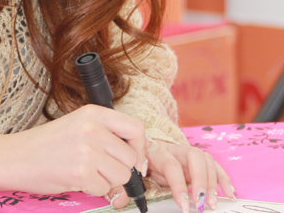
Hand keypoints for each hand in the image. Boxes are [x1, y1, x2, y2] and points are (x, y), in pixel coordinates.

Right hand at [0, 105, 147, 197]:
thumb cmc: (47, 144)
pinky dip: (93, 190)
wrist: (16, 157)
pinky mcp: (81, 171)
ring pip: (121, 176)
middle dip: (121, 170)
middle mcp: (93, 128)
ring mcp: (87, 149)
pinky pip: (104, 189)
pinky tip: (76, 179)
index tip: (134, 159)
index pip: (136, 128)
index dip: (140, 147)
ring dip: (107, 181)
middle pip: (131, 157)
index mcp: (94, 113)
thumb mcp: (79, 127)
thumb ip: (106, 136)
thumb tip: (139, 160)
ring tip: (86, 173)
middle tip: (102, 171)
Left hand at [105, 139, 235, 211]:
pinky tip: (229, 193)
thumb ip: (126, 186)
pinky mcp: (197, 159)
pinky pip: (213, 165)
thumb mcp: (132, 172)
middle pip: (193, 156)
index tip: (184, 204)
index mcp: (156, 151)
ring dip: (211, 182)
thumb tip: (119, 200)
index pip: (170, 164)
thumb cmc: (138, 161)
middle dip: (199, 180)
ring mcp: (187, 152)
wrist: (140, 143)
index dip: (178, 184)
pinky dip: (223, 178)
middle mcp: (174, 149)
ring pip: (205, 159)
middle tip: (200, 203)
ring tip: (212, 203)